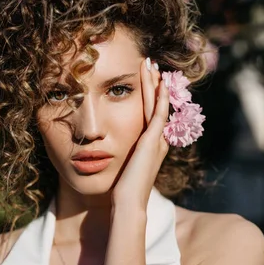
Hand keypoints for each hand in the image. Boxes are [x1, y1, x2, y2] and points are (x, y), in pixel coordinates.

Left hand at [111, 57, 169, 210]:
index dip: (150, 93)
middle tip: (150, 62)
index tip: (145, 76)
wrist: (127, 202)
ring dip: (155, 83)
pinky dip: (159, 97)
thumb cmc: (120, 189)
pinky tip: (158, 82)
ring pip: (158, 104)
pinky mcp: (153, 141)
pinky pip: (158, 113)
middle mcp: (158, 140)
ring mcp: (157, 140)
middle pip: (157, 104)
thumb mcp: (121, 165)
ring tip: (151, 64)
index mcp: (151, 144)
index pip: (152, 112)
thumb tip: (104, 146)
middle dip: (154, 82)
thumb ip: (120, 153)